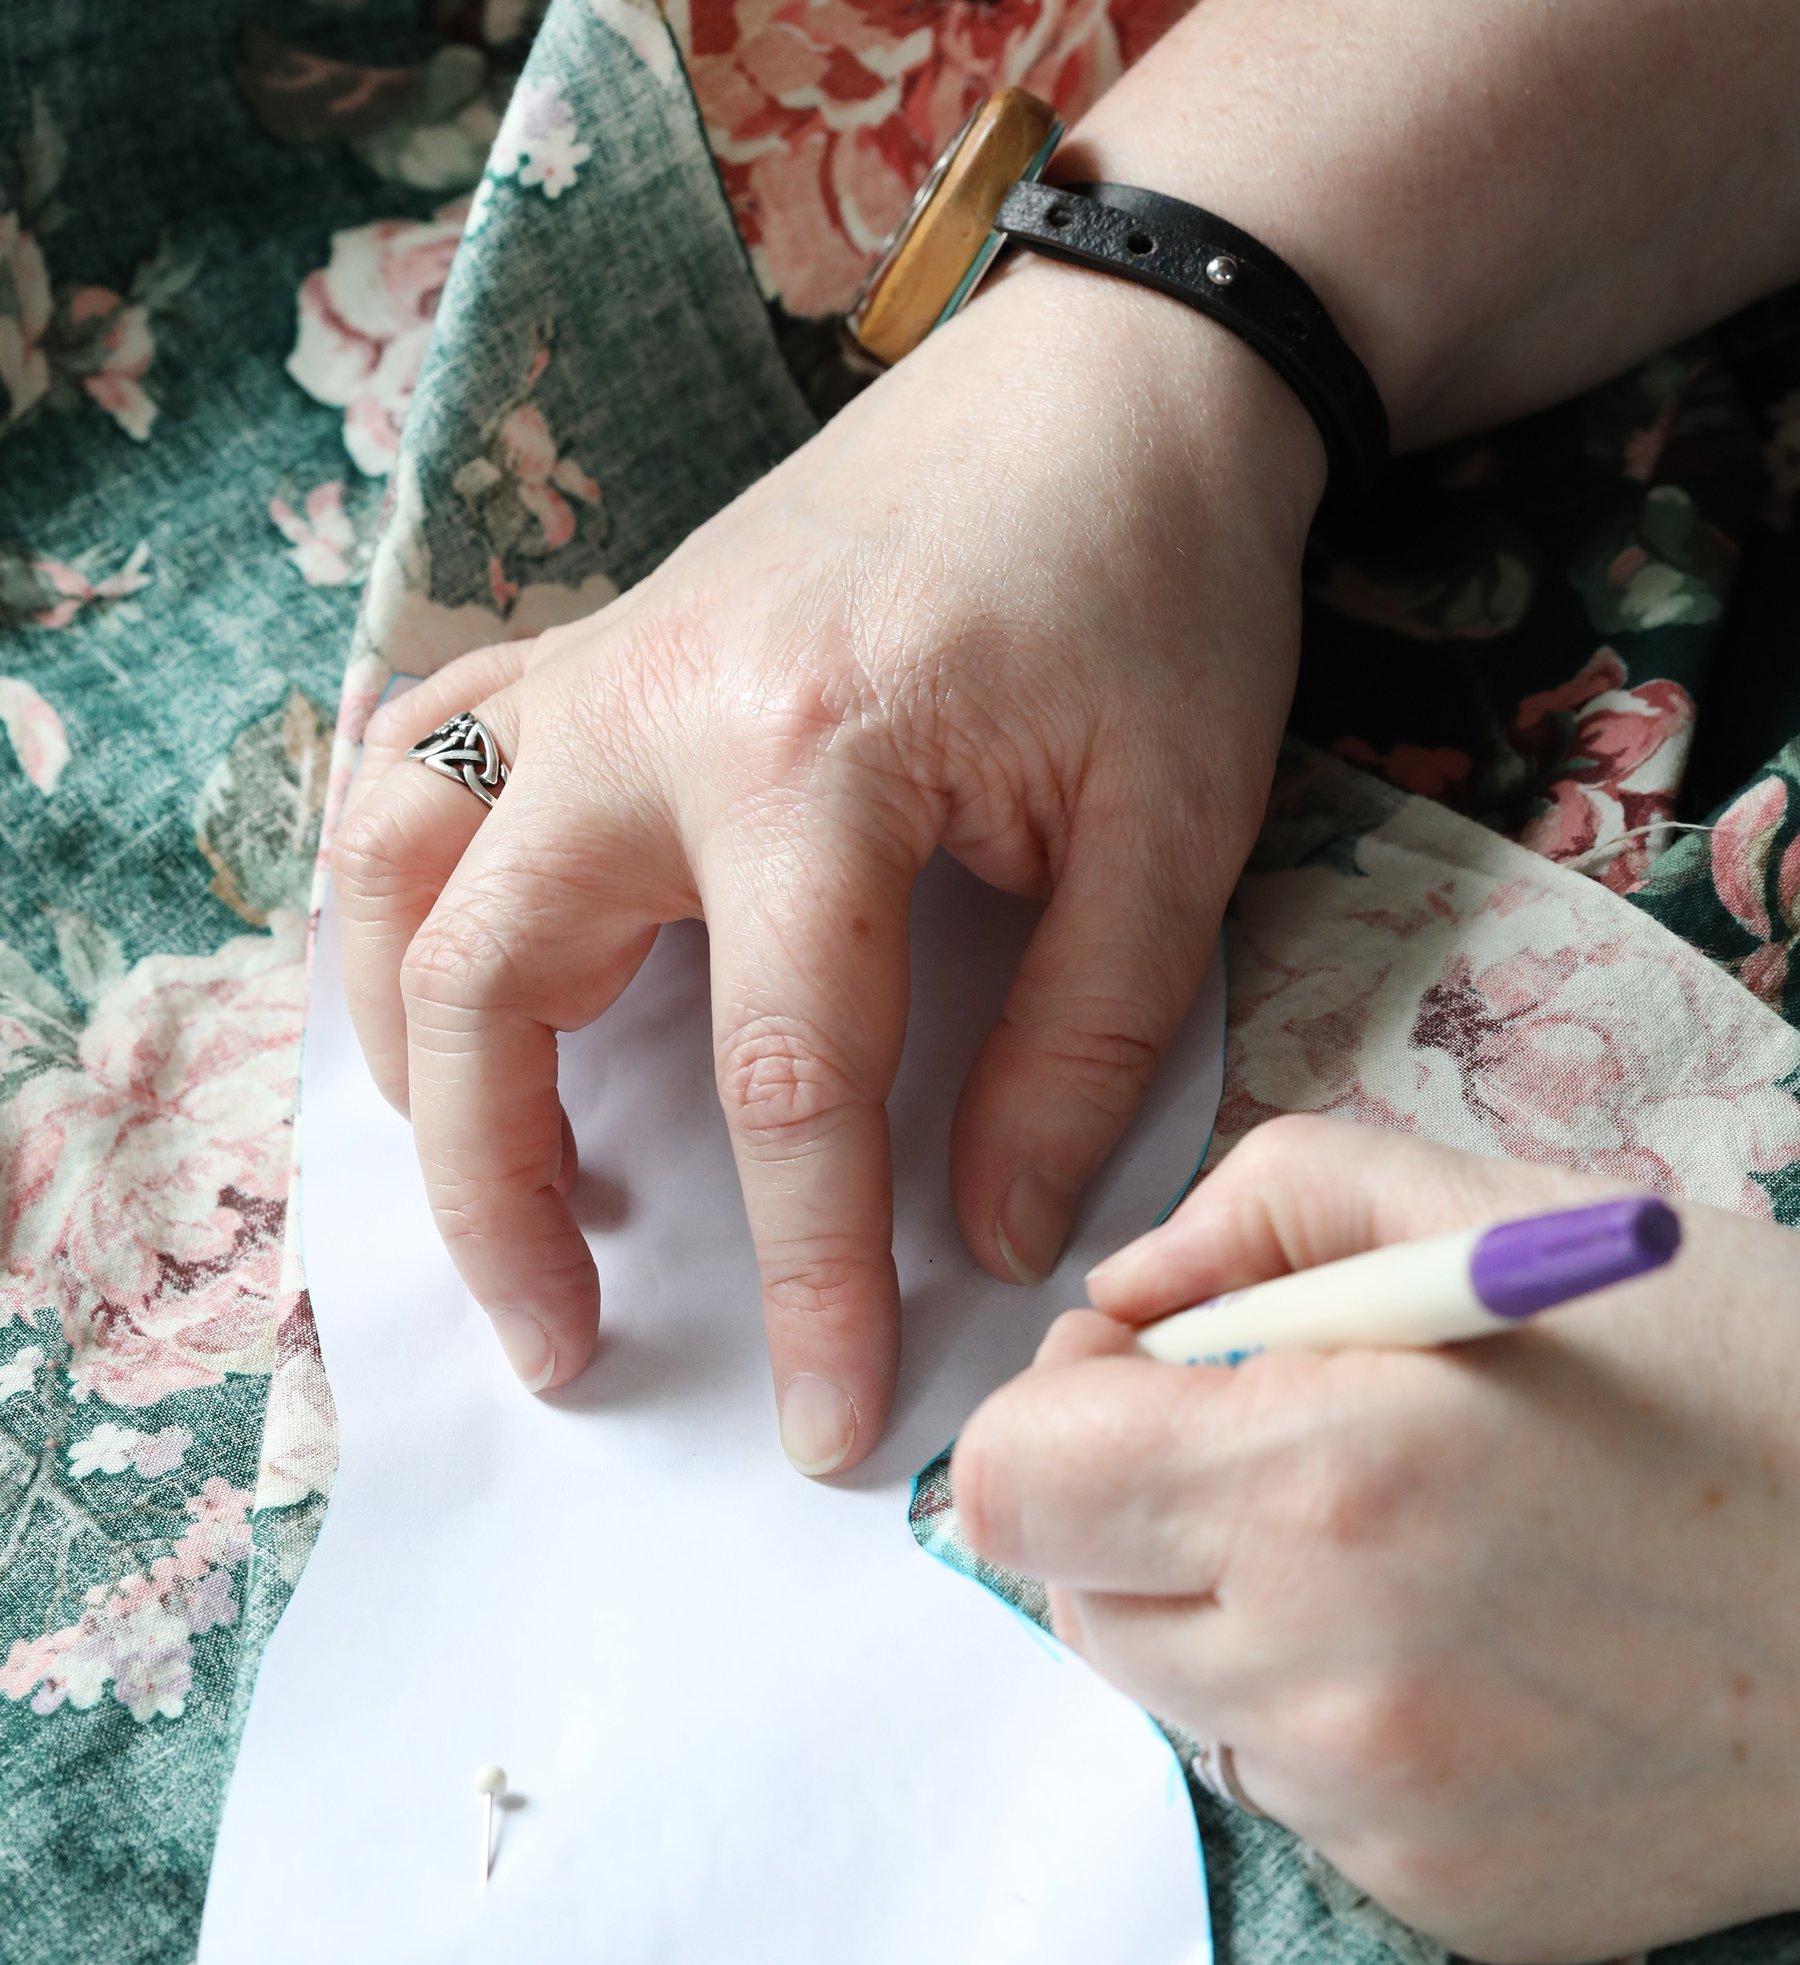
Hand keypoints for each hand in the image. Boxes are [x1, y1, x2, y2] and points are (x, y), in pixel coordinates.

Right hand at [330, 256, 1321, 1469]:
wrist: (1115, 377)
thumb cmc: (1159, 595)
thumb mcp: (1170, 837)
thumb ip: (1074, 1053)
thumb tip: (990, 1243)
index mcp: (815, 759)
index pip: (784, 1082)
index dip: (807, 1277)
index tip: (827, 1419)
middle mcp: (653, 711)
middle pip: (489, 989)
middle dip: (503, 1205)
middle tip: (568, 1349)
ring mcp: (594, 665)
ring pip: (399, 872)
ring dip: (408, 1055)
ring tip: (487, 1187)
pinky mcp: (589, 645)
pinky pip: (416, 761)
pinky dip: (394, 884)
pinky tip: (445, 982)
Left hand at [950, 1116, 1799, 1964]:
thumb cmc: (1773, 1394)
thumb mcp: (1538, 1213)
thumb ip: (1280, 1205)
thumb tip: (1129, 1295)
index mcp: (1332, 1473)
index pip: (1013, 1483)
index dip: (1062, 1408)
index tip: (1164, 1373)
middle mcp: (1327, 1672)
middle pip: (1071, 1597)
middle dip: (1141, 1511)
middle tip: (1296, 1451)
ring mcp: (1381, 1813)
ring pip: (1178, 1701)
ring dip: (1236, 1616)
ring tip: (1422, 1555)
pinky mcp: (1437, 1902)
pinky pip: (1296, 1798)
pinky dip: (1340, 1722)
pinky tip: (1490, 1661)